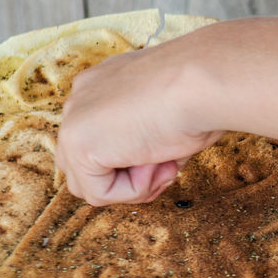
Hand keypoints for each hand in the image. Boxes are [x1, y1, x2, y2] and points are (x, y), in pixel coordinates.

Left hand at [54, 37, 223, 205]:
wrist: (202, 85)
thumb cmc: (200, 94)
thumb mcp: (170, 117)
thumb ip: (151, 143)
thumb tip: (152, 169)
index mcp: (105, 87)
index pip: (105, 140)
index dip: (137, 163)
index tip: (171, 157)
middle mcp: (83, 99)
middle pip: (90, 165)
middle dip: (129, 179)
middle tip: (167, 167)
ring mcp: (75, 120)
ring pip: (91, 183)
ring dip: (132, 185)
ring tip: (163, 164)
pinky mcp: (77, 143)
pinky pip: (99, 192)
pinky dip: (133, 189)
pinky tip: (154, 163)